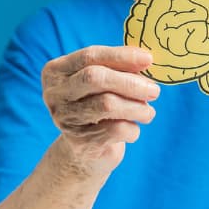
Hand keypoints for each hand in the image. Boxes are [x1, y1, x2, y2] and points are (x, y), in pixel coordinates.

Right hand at [41, 45, 159, 177]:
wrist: (83, 153)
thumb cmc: (95, 106)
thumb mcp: (101, 84)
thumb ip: (117, 69)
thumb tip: (144, 61)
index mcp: (56, 71)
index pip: (89, 56)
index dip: (121, 56)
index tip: (148, 59)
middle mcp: (55, 94)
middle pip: (95, 78)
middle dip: (130, 82)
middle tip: (154, 90)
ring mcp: (64, 118)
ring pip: (108, 104)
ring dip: (137, 107)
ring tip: (148, 112)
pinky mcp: (79, 142)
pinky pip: (115, 129)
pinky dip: (133, 129)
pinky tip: (133, 129)